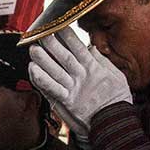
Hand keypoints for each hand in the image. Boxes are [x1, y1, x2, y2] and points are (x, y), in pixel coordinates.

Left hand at [28, 30, 131, 147]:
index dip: (67, 36)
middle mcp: (82, 77)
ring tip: (32, 49)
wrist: (114, 123)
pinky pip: (52, 89)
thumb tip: (91, 48)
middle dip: (51, 44)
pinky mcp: (67, 102)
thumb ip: (102, 61)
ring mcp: (73, 89)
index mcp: (94, 68)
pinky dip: (41, 80)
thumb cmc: (116, 99)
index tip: (57, 25)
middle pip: (64, 56)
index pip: (78, 48)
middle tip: (40, 33)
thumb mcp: (116, 76)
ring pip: (55, 71)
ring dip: (43, 60)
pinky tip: (33, 70)